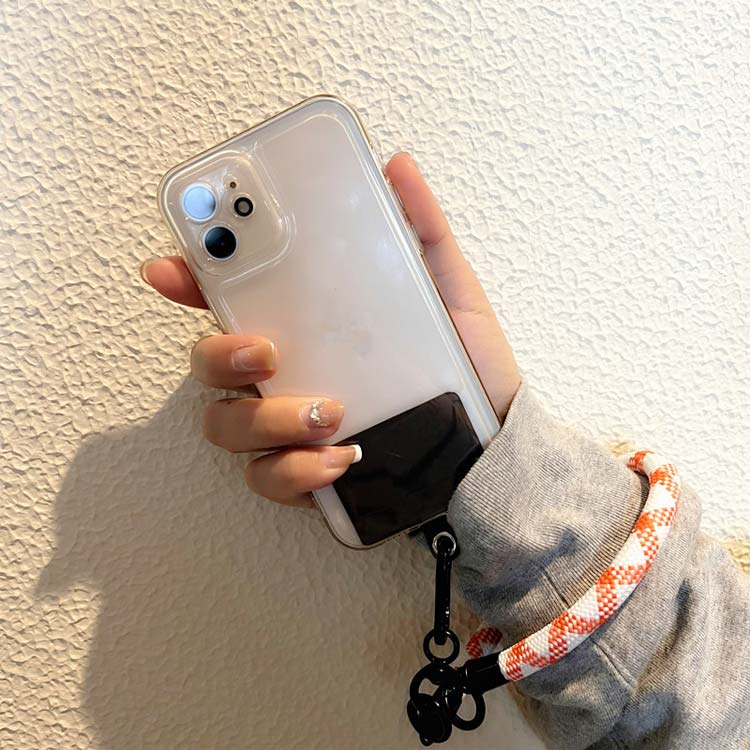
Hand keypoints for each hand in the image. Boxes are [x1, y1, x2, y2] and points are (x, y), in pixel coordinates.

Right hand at [140, 153, 519, 507]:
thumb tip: (398, 167)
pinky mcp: (306, 476)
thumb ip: (423, 231)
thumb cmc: (461, 363)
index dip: (189, 279)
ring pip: (227, 425)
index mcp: (305, 324)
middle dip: (220, 354)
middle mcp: (284, 374)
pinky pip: (270, 478)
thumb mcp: (447, 291)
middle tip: (269, 350)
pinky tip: (342, 457)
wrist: (490, 439)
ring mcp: (288, 427)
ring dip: (266, 419)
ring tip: (330, 412)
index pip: (230, 297)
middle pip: (209, 363)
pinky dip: (296, 471)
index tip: (168, 268)